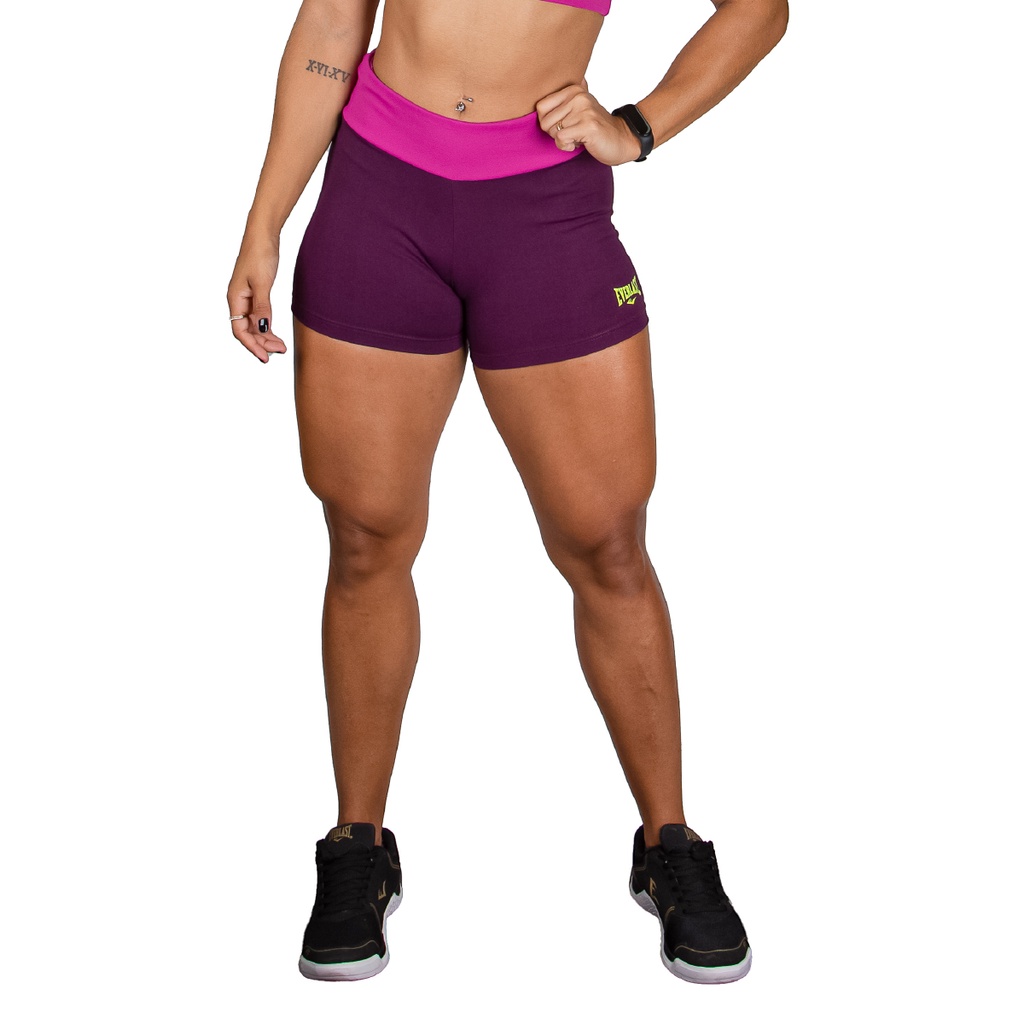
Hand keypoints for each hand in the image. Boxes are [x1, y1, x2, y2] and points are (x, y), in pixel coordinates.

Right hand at [227, 232, 288, 362]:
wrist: (263, 235)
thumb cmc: (260, 255)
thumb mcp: (263, 283)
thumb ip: (263, 307)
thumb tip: (263, 329)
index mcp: (235, 298)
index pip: (240, 331)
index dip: (252, 346)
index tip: (265, 358)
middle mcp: (238, 301)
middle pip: (246, 331)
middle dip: (262, 343)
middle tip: (280, 351)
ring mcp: (246, 298)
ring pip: (253, 326)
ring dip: (266, 337)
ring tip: (281, 347)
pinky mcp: (255, 294)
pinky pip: (258, 317)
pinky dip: (267, 327)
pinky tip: (276, 334)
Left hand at [535, 77, 641, 165]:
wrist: (622, 139)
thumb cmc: (596, 128)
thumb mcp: (581, 108)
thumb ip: (566, 97)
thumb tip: (548, 80)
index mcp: (574, 89)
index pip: (540, 106)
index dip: (547, 122)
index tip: (563, 125)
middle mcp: (578, 96)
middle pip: (544, 121)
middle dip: (555, 133)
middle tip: (572, 133)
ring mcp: (584, 110)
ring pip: (552, 131)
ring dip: (563, 141)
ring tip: (578, 137)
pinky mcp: (588, 126)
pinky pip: (561, 139)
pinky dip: (566, 147)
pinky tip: (580, 144)